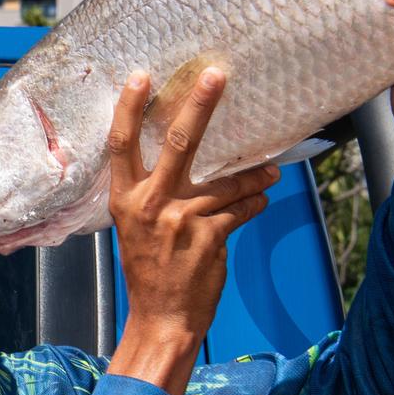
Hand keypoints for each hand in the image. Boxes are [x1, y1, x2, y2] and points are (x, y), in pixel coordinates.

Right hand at [105, 69, 275, 394]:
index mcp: (125, 200)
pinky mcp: (210, 236)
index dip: (131, 108)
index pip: (122, 145)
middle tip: (216, 75)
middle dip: (200, 105)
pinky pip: (240, 209)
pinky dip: (255, 204)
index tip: (142, 76)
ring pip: (226, 182)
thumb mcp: (137, 230)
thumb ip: (152, 196)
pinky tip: (263, 201)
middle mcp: (150, 204)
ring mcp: (181, 219)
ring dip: (254, 177)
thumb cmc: (150, 273)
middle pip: (179, 144)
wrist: (162, 319)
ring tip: (271, 173)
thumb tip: (183, 165)